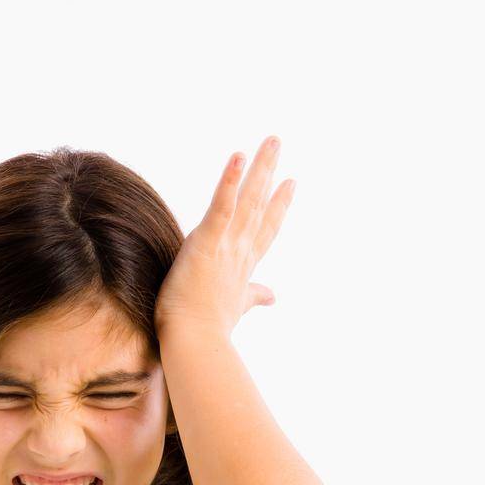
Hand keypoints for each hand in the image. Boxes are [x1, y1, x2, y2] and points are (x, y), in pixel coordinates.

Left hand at [154, 136, 295, 339]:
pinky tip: (238, 156)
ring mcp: (226, 247)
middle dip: (268, 173)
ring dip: (259, 168)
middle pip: (259, 206)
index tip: (290, 183)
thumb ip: (254, 297)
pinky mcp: (206, 243)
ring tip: (270, 140)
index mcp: (243, 266)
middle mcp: (239, 252)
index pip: (264, 230)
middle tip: (276, 142)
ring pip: (246, 200)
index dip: (277, 206)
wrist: (195, 344)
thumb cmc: (209, 332)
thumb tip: (272, 296)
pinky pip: (220, 208)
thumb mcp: (236, 308)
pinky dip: (229, 182)